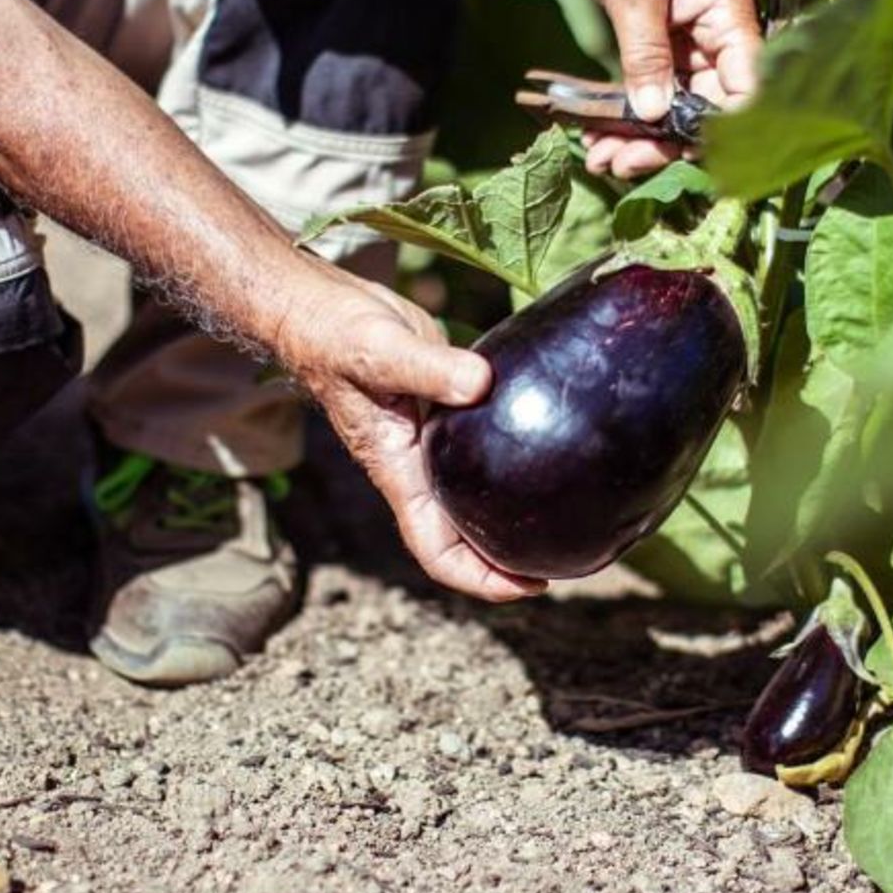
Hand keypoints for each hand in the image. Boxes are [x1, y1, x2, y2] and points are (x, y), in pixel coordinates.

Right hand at [275, 267, 545, 602]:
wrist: (323, 308)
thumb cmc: (334, 335)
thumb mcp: (380, 350)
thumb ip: (430, 368)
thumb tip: (483, 383)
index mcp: (398, 471)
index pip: (436, 550)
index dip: (481, 580)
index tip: (530, 585)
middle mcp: (419, 467)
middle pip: (465, 537)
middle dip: (510, 560)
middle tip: (568, 557)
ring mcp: (435, 442)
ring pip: (478, 496)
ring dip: (514, 514)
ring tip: (570, 517)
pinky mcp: (449, 409)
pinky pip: (486, 448)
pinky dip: (516, 459)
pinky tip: (552, 449)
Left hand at [582, 0, 762, 179]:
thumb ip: (646, 50)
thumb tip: (656, 111)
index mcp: (727, 17)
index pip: (745, 87)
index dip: (722, 128)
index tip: (682, 154)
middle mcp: (718, 41)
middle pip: (708, 111)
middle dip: (666, 144)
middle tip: (619, 166)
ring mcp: (693, 52)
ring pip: (678, 113)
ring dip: (642, 142)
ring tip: (600, 162)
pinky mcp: (667, 56)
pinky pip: (655, 98)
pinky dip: (628, 122)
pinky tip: (599, 142)